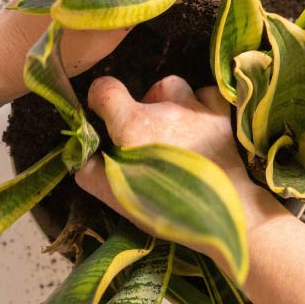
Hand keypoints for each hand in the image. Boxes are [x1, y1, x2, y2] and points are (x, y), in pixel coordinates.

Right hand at [75, 76, 289, 260]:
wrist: (221, 216)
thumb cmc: (165, 210)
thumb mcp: (115, 198)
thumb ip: (91, 173)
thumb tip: (83, 157)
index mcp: (133, 126)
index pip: (105, 88)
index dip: (100, 98)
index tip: (103, 114)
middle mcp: (164, 109)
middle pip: (144, 93)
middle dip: (140, 111)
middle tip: (145, 141)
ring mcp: (195, 110)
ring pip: (174, 87)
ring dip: (169, 102)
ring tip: (171, 129)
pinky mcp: (221, 118)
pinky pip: (207, 94)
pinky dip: (201, 103)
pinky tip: (198, 123)